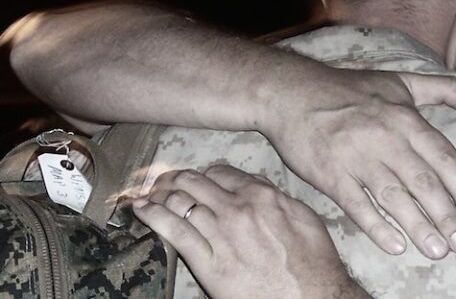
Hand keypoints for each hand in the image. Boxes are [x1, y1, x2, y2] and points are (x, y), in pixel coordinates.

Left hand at [133, 166, 368, 298]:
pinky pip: (175, 232)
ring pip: (179, 202)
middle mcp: (237, 209)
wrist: (313, 296)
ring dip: (158, 194)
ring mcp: (220, 235)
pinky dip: (153, 216)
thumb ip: (277, 198)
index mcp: (261, 195)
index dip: (204, 174)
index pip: (220, 172)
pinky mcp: (208, 263)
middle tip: (164, 182)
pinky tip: (140, 209)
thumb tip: (259, 187)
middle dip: (174, 178)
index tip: (197, 180)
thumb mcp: (304, 216)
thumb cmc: (313, 261)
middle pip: (194, 182)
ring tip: (147, 194)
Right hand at [262, 66, 455, 259]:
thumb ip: (446, 90)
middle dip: (447, 215)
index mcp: (405, 118)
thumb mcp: (401, 82)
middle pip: (422, 182)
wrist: (292, 93)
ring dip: (418, 227)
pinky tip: (395, 246)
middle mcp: (384, 138)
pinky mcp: (330, 174)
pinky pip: (356, 205)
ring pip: (393, 197)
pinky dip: (376, 226)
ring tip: (438, 251)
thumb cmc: (351, 89)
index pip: (443, 157)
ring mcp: (355, 157)